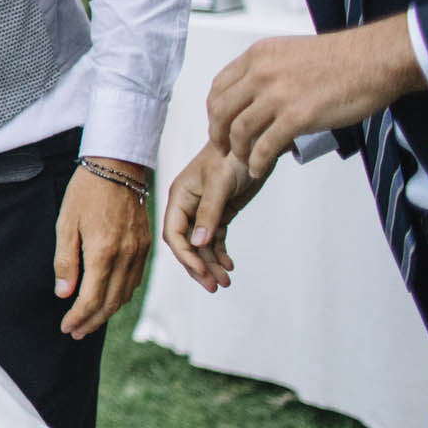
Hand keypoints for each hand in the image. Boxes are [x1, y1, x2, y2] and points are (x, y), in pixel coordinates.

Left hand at [54, 157, 152, 338]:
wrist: (117, 167)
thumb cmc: (86, 192)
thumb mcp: (65, 224)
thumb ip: (65, 261)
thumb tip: (64, 294)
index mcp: (103, 252)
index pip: (92, 298)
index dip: (79, 317)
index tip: (66, 328)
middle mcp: (126, 256)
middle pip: (111, 303)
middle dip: (92, 321)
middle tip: (76, 332)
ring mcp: (139, 252)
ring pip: (126, 294)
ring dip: (107, 312)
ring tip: (89, 321)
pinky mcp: (146, 246)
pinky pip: (136, 280)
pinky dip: (122, 295)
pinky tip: (109, 298)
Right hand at [162, 140, 262, 291]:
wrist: (253, 141)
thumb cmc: (232, 155)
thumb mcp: (219, 184)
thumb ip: (209, 214)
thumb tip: (199, 245)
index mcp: (179, 197)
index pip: (174, 234)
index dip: (185, 256)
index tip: (201, 272)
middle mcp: (187, 206)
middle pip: (186, 244)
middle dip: (199, 266)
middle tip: (215, 286)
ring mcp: (203, 210)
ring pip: (202, 245)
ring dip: (212, 264)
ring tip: (226, 282)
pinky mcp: (220, 212)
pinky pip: (216, 239)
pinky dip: (221, 254)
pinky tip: (230, 266)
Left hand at [206, 16, 426, 179]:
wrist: (375, 59)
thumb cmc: (343, 57)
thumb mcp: (291, 53)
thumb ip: (269, 71)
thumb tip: (258, 94)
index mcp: (258, 56)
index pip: (219, 85)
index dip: (214, 109)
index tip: (218, 122)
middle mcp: (261, 74)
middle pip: (221, 110)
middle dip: (217, 132)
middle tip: (223, 146)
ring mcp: (277, 96)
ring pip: (239, 130)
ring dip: (237, 149)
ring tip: (242, 159)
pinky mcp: (297, 117)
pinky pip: (265, 146)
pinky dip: (258, 161)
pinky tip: (258, 168)